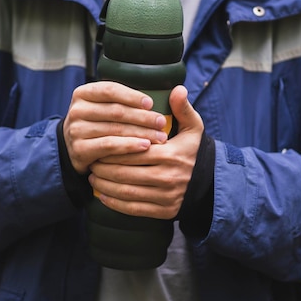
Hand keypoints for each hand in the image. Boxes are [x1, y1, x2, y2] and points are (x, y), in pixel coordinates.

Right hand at [63, 81, 168, 173]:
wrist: (75, 149)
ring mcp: (76, 130)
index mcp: (84, 93)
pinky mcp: (79, 149)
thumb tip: (177, 90)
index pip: (110, 90)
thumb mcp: (107, 106)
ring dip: (140, 133)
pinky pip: (109, 146)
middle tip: (161, 122)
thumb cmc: (100, 124)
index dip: (132, 96)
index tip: (151, 103)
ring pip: (114, 129)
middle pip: (115, 111)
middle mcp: (77, 110)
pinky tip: (144, 147)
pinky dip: (129, 146)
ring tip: (159, 137)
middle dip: (142, 117)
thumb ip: (129, 98)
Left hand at [89, 86, 203, 218]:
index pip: (134, 150)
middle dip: (104, 167)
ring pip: (126, 192)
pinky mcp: (164, 212)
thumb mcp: (194, 128)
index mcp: (171, 155)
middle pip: (126, 172)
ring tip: (93, 176)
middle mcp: (167, 177)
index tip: (100, 143)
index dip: (113, 148)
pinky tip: (102, 195)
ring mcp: (165, 197)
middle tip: (91, 160)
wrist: (208, 182)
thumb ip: (183, 108)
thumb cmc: (194, 151)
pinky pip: (133, 209)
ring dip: (105, 185)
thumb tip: (178, 88)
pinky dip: (115, 203)